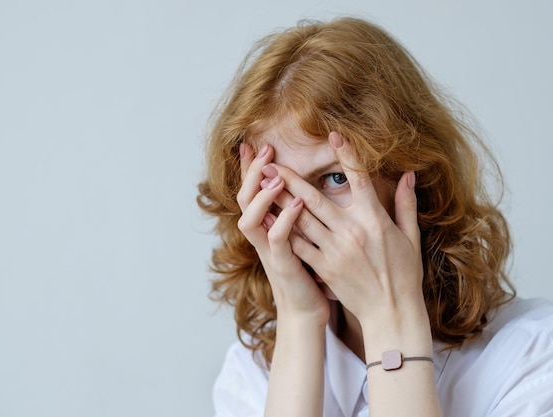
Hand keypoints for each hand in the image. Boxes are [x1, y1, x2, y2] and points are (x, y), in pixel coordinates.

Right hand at [236, 143, 329, 325]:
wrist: (307, 313)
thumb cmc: (308, 275)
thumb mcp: (300, 240)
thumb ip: (297, 215)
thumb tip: (304, 189)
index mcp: (265, 229)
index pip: (251, 193)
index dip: (247, 169)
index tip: (250, 143)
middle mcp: (262, 238)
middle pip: (244, 200)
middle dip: (252, 173)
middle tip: (265, 150)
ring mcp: (269, 253)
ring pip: (250, 220)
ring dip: (262, 196)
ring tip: (277, 177)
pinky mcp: (284, 266)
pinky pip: (277, 241)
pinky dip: (284, 221)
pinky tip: (299, 204)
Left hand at [263, 133, 427, 328]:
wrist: (391, 312)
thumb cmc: (404, 274)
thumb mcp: (410, 237)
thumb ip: (405, 203)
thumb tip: (408, 174)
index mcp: (374, 219)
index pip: (358, 179)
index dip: (346, 155)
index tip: (333, 135)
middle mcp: (351, 231)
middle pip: (315, 198)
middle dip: (290, 178)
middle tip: (270, 162)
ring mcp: (334, 250)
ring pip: (300, 219)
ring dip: (279, 200)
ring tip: (262, 184)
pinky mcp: (323, 267)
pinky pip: (298, 245)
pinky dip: (282, 231)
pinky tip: (268, 218)